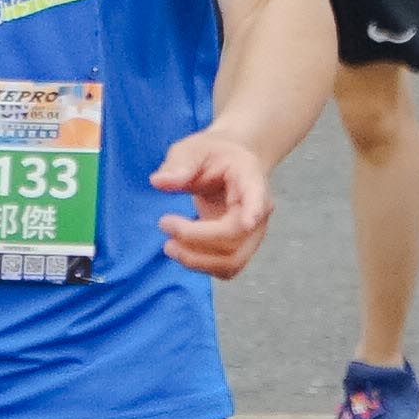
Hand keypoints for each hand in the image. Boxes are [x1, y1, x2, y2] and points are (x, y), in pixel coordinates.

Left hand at [152, 128, 276, 277]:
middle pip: (237, 236)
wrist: (229, 165)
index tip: (247, 222)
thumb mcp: (192, 149)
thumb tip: (159, 181)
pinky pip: (226, 268)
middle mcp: (258, 210)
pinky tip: (181, 250)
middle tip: (164, 223)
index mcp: (250, 179)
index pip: (257, 197)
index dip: (254, 210)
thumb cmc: (211, 155)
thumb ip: (179, 164)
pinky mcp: (241, 248)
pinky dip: (201, 265)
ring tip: (168, 246)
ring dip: (197, 260)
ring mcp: (252, 233)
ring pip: (233, 260)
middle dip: (196, 237)